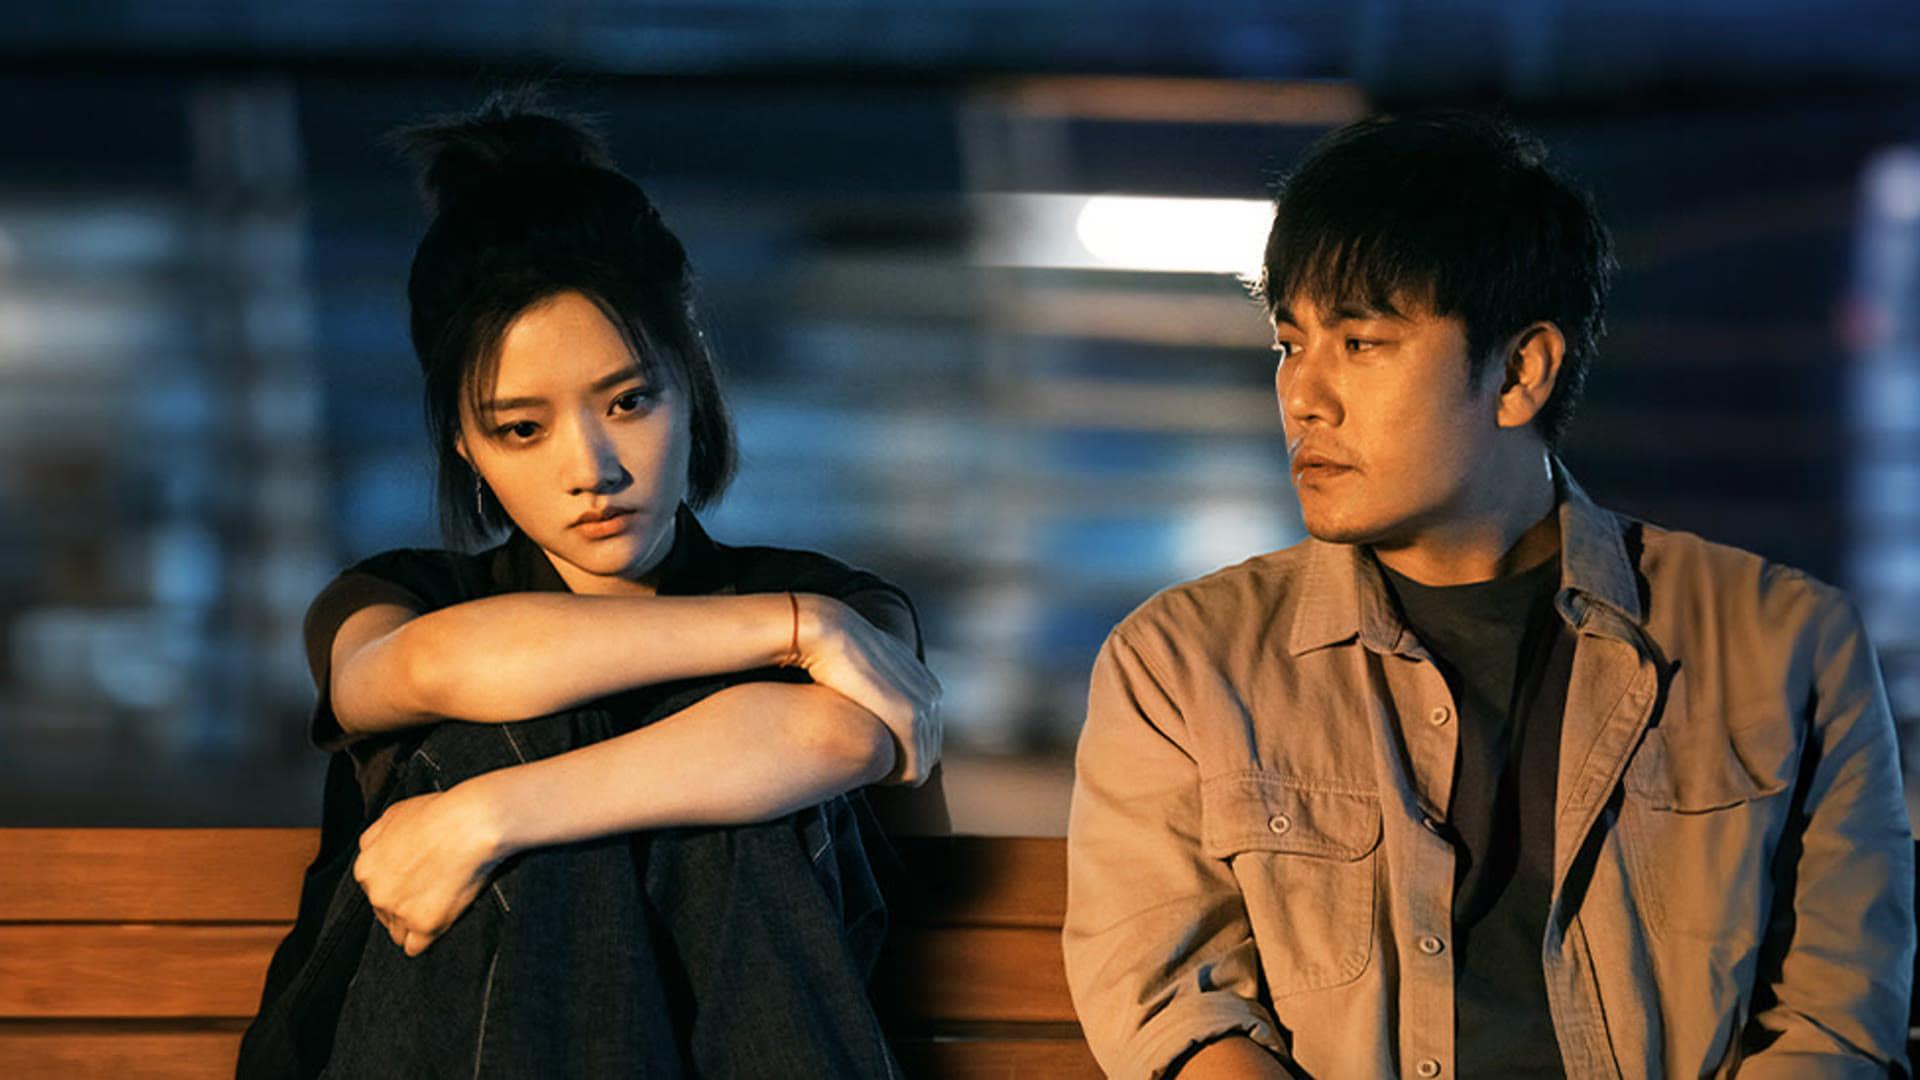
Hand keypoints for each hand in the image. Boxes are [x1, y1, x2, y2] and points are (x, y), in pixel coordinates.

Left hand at [354, 786, 506, 955]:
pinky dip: (426, 939)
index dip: (396, 885)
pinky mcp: (425, 925)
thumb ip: (377, 836)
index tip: (413, 881)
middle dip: (403, 906)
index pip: (372, 889)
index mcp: (365, 867)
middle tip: (430, 891)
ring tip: (437, 907)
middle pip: (383, 913)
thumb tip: (375, 847)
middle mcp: (376, 893)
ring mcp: (399, 911)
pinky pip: (416, 947)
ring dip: (413, 924)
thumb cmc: (441, 813)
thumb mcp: (395, 813)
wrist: (471, 823)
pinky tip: (439, 923)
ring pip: (398, 933)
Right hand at [792, 595, 942, 784]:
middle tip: (871, 770)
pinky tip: (874, 775)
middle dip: (902, 765)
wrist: (829, 633)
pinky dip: (898, 778)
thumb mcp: (867, 671)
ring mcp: (924, 706)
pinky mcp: (909, 719)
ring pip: (923, 764)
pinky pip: (914, 768)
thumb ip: (877, 688)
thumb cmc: (837, 656)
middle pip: (929, 751)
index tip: (873, 753)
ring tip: (869, 772)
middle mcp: (932, 694)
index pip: (927, 734)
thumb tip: (867, 702)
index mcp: (926, 683)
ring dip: (898, 774)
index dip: (901, 750)